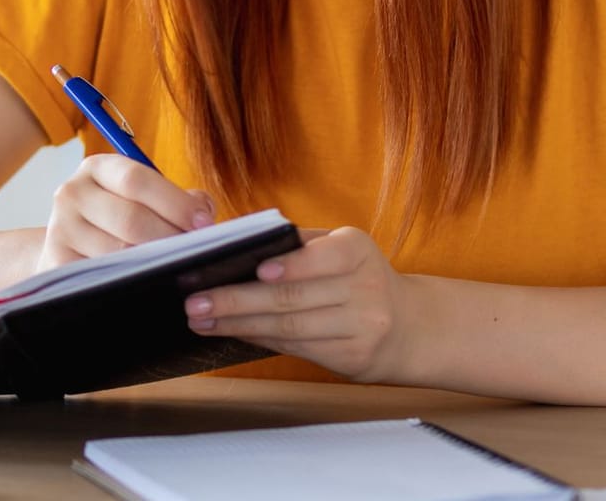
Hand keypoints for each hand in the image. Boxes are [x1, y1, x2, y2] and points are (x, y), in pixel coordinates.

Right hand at [37, 154, 214, 272]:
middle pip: (129, 218)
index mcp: (97, 168)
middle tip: (195, 253)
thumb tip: (204, 212)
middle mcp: (72, 193)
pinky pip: (101, 277)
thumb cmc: (117, 220)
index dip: (175, 203)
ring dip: (154, 263)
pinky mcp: (57, 263)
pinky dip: (130, 282)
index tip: (204, 223)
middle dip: (170, 238)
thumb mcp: (141, 197)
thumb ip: (176, 199)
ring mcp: (61, 229)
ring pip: (118, 252)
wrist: (68, 247)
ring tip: (177, 269)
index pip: (137, 180)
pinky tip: (149, 285)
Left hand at [183, 227, 418, 382]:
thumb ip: (296, 246)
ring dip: (239, 325)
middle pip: (294, 298)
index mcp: (358, 250)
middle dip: (238, 300)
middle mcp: (366, 289)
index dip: (291, 266)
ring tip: (202, 320)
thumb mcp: (340, 250)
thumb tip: (235, 249)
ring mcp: (363, 328)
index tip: (256, 269)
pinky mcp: (353, 359)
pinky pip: (297, 348)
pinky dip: (259, 339)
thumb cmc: (357, 278)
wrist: (409, 327)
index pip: (323, 257)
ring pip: (290, 328)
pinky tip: (231, 333)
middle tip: (196, 302)